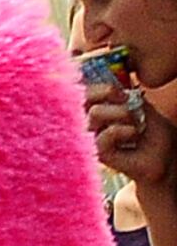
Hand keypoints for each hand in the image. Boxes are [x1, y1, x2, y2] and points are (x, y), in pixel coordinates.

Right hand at [91, 73, 174, 189]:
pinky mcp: (99, 154)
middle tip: (129, 105)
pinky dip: (122, 130)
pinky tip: (133, 134)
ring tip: (135, 123)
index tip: (119, 93)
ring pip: (94, 114)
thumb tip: (112, 88)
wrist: (164, 157)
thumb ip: (125, 96)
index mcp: (95, 112)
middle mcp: (89, 126)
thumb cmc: (153, 134)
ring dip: (122, 113)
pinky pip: (103, 136)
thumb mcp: (142, 106)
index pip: (81, 95)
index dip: (97, 89)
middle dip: (112, 98)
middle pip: (84, 100)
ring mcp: (92, 140)